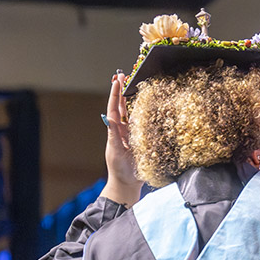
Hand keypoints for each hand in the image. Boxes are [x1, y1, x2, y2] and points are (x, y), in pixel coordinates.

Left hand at [100, 72, 142, 206]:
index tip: (117, 79)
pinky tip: (148, 104)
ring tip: (133, 83)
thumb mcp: (115, 151)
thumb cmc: (120, 170)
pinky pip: (144, 124)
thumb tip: (111, 117)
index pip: (115, 108)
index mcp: (116, 131)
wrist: (128, 185)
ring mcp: (134, 135)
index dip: (116, 93)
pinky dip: (145, 113)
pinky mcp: (143, 141)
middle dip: (123, 91)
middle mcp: (124, 130)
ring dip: (132, 99)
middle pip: (123, 107)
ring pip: (133, 113)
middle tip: (124, 74)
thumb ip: (114, 135)